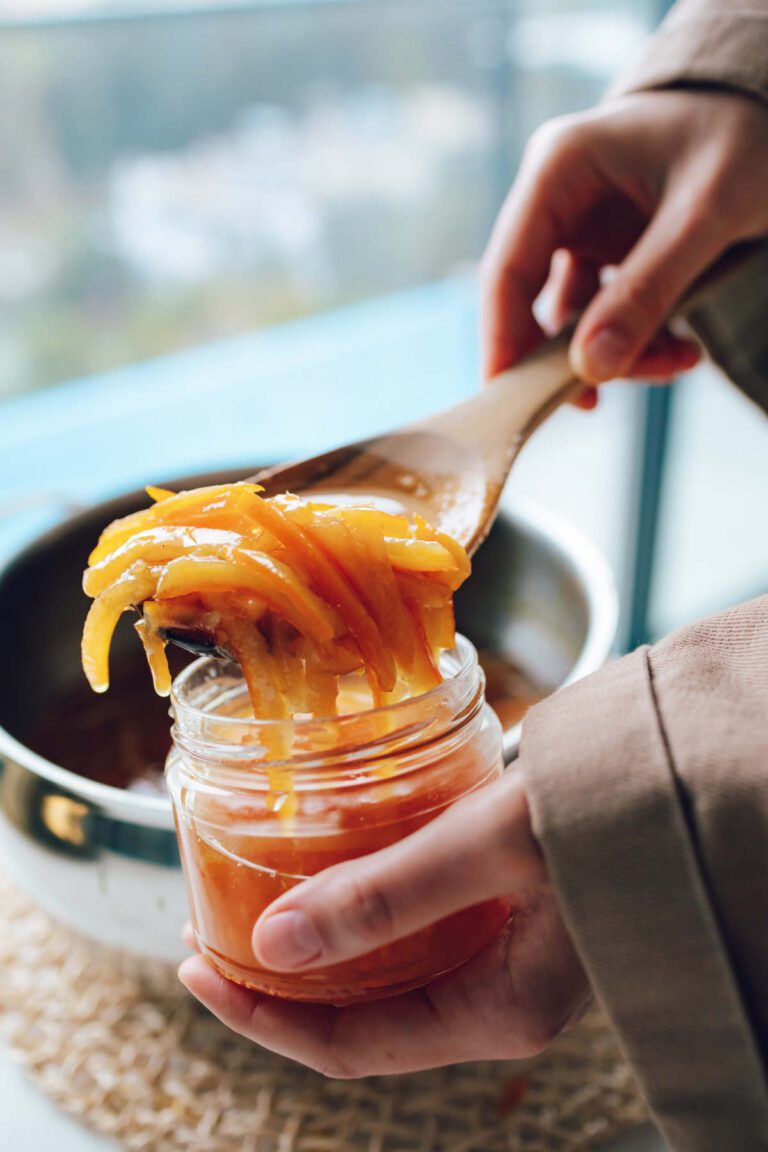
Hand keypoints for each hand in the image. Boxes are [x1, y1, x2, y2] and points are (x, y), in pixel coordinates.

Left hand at [179, 767, 589, 1076]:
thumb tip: (276, 943)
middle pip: (360, 1011)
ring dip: (317, 934)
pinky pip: (415, 923)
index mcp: (498, 1010)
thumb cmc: (614, 810)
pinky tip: (334, 855)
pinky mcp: (507, 907)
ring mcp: (504, 953)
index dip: (263, 1015)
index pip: (352, 1045)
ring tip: (256, 888)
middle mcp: (498, 995)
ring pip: (384, 966)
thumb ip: (388, 895)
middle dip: (279, 976)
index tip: (197, 964)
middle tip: (211, 922)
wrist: (690, 774)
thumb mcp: (491, 849)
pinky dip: (363, 898)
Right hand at [481, 89, 767, 395]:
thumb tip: (590, 371)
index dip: (501, 341)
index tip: (508, 404)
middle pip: (532, 302)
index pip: (506, 270)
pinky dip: (639, 340)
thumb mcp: (705, 214)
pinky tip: (681, 348)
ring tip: (679, 361)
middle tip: (602, 403)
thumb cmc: (746, 133)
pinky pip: (607, 313)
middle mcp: (558, 199)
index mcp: (558, 169)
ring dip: (619, 354)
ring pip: (574, 318)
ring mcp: (582, 227)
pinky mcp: (609, 250)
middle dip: (572, 356)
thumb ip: (647, 290)